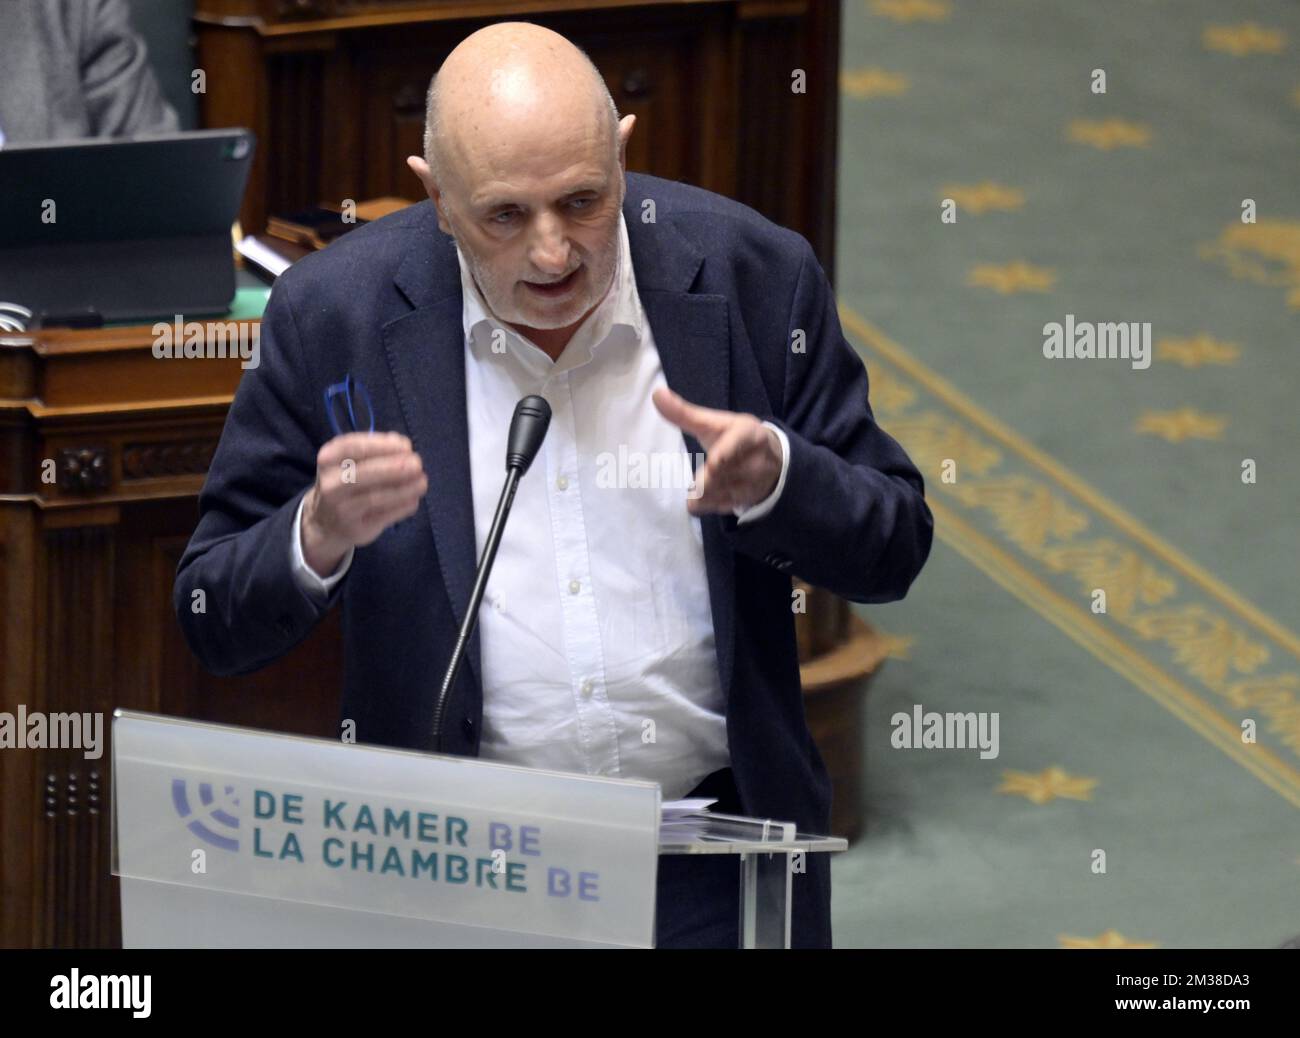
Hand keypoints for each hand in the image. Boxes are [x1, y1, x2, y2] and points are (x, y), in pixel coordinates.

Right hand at [301, 432, 427, 574]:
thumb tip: (402, 443)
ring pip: (374, 498)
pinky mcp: (354, 528)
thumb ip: (376, 450)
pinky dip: (402, 507)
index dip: (380, 445)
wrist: (326, 522)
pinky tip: (414, 499)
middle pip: (362, 474)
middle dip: (393, 467)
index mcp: (328, 460)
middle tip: (417, 464)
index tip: (406, 445)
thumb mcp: (352, 462)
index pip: (351, 447)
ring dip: (403, 489)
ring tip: (422, 482)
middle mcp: (330, 484)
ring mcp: (341, 509)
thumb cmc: (347, 483)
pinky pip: (383, 516)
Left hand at [652, 387, 780, 515]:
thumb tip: (656, 394)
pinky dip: (705, 505)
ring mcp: (754, 482)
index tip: (714, 463)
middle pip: (725, 474)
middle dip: (707, 480)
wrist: (773, 460)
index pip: (738, 443)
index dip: (725, 455)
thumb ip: (684, 413)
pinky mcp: (747, 499)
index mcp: (749, 434)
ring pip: (721, 492)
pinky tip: (698, 500)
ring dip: (704, 493)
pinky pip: (720, 506)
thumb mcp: (714, 422)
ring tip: (696, 489)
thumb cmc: (734, 436)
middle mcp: (756, 459)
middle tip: (695, 484)